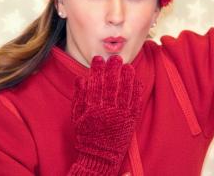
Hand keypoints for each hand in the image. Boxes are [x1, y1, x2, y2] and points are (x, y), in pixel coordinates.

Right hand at [69, 55, 142, 174]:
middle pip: (111, 85)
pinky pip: (135, 101)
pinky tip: (136, 80)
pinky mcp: (131, 120)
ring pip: (125, 91)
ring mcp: (121, 115)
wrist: (100, 155)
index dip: (96, 70)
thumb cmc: (86, 135)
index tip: (98, 59)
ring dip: (126, 77)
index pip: (95, 84)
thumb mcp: (77, 117)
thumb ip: (79, 97)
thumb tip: (81, 78)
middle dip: (112, 69)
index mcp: (93, 109)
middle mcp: (108, 111)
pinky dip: (136, 90)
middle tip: (115, 58)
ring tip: (127, 65)